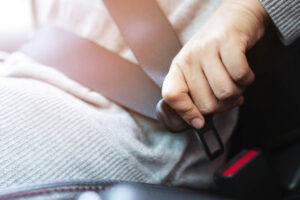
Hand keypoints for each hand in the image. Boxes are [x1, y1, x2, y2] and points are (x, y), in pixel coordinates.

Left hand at [162, 0, 268, 128]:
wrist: (235, 16)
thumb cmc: (216, 48)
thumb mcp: (198, 69)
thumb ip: (196, 92)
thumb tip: (199, 121)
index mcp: (178, 67)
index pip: (171, 96)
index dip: (186, 113)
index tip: (200, 122)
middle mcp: (189, 58)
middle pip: (205, 104)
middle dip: (223, 105)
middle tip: (229, 94)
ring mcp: (207, 48)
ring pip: (224, 93)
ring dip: (237, 92)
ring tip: (236, 81)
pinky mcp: (228, 41)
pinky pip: (240, 76)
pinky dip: (247, 79)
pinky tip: (244, 72)